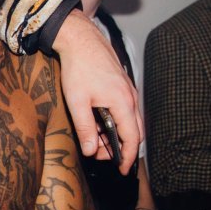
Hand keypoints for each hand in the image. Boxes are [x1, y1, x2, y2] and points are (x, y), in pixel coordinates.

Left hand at [53, 10, 141, 173]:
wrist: (81, 39)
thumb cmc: (79, 68)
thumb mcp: (77, 102)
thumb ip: (86, 128)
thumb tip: (90, 151)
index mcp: (123, 102)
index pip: (132, 138)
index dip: (128, 157)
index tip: (122, 170)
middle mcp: (130, 97)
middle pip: (133, 131)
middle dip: (119, 148)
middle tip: (99, 155)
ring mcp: (128, 90)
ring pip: (128, 121)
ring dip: (115, 134)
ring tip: (94, 140)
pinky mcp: (121, 85)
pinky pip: (124, 110)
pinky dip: (114, 122)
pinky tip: (97, 123)